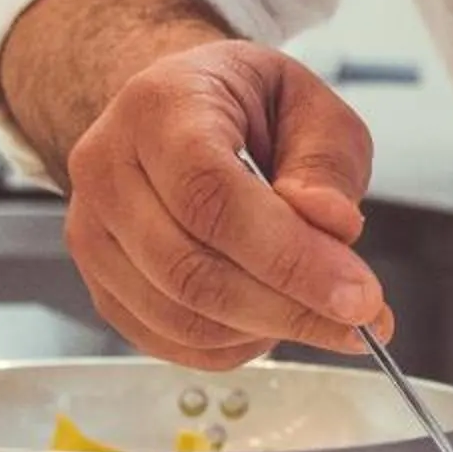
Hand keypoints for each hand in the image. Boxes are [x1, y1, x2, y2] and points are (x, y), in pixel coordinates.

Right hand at [62, 42, 386, 366]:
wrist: (179, 110)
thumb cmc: (245, 105)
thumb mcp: (310, 107)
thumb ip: (326, 166)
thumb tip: (333, 227)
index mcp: (161, 105)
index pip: (212, 195)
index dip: (289, 256)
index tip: (358, 295)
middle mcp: (109, 167)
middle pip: (190, 268)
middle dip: (287, 308)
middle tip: (359, 321)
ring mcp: (92, 230)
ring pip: (177, 314)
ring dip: (263, 330)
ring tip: (322, 315)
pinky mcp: (100, 280)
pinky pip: (166, 338)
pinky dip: (230, 346)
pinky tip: (272, 322)